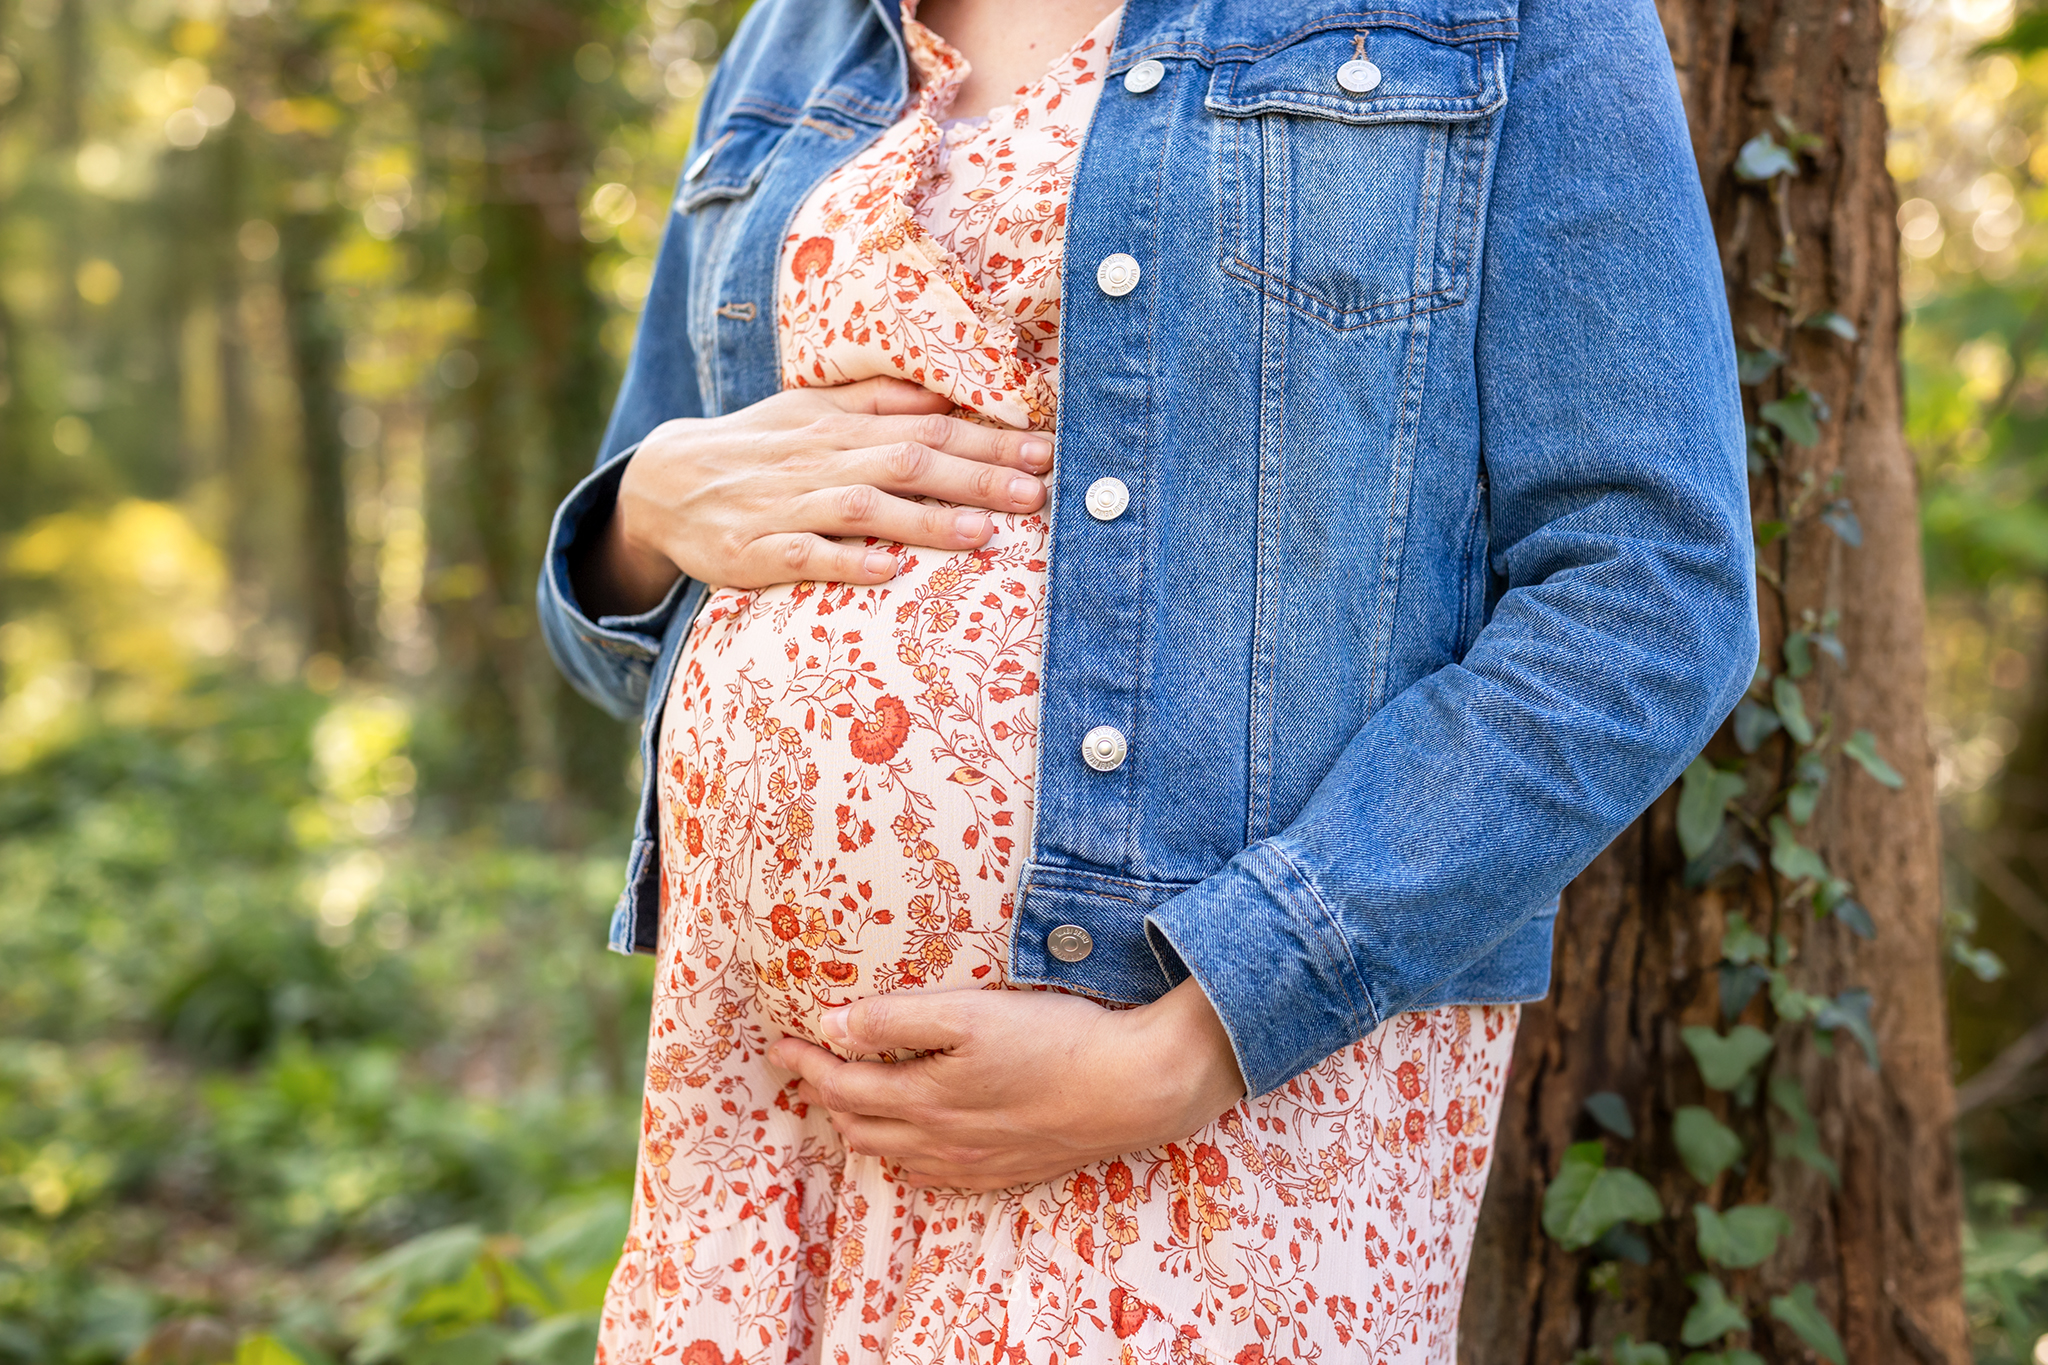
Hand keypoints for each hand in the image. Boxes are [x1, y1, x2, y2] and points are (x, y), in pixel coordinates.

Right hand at [573, 377, 1051, 614]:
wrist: (663, 483)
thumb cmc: (757, 448)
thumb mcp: (812, 410)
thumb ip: (878, 400)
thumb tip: (946, 392)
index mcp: (840, 427)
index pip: (926, 429)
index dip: (987, 442)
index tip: (1045, 454)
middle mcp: (821, 461)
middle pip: (908, 463)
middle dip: (977, 478)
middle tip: (1039, 494)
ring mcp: (788, 506)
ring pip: (865, 509)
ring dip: (926, 521)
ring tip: (983, 535)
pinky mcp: (755, 551)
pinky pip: (804, 556)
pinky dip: (846, 562)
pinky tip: (888, 571)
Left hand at [766, 980, 1246, 1191]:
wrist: (1132, 1088)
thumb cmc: (1054, 1038)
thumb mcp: (971, 1012)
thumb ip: (896, 1018)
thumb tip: (832, 1026)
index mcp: (921, 1097)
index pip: (840, 1082)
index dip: (805, 1061)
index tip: (779, 1043)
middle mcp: (938, 1140)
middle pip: (858, 1123)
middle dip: (825, 1094)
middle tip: (807, 1066)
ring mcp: (972, 1163)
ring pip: (892, 1154)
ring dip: (859, 1126)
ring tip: (846, 1101)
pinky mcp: (1004, 1170)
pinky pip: (933, 1177)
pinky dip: (904, 1158)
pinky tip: (910, 1148)